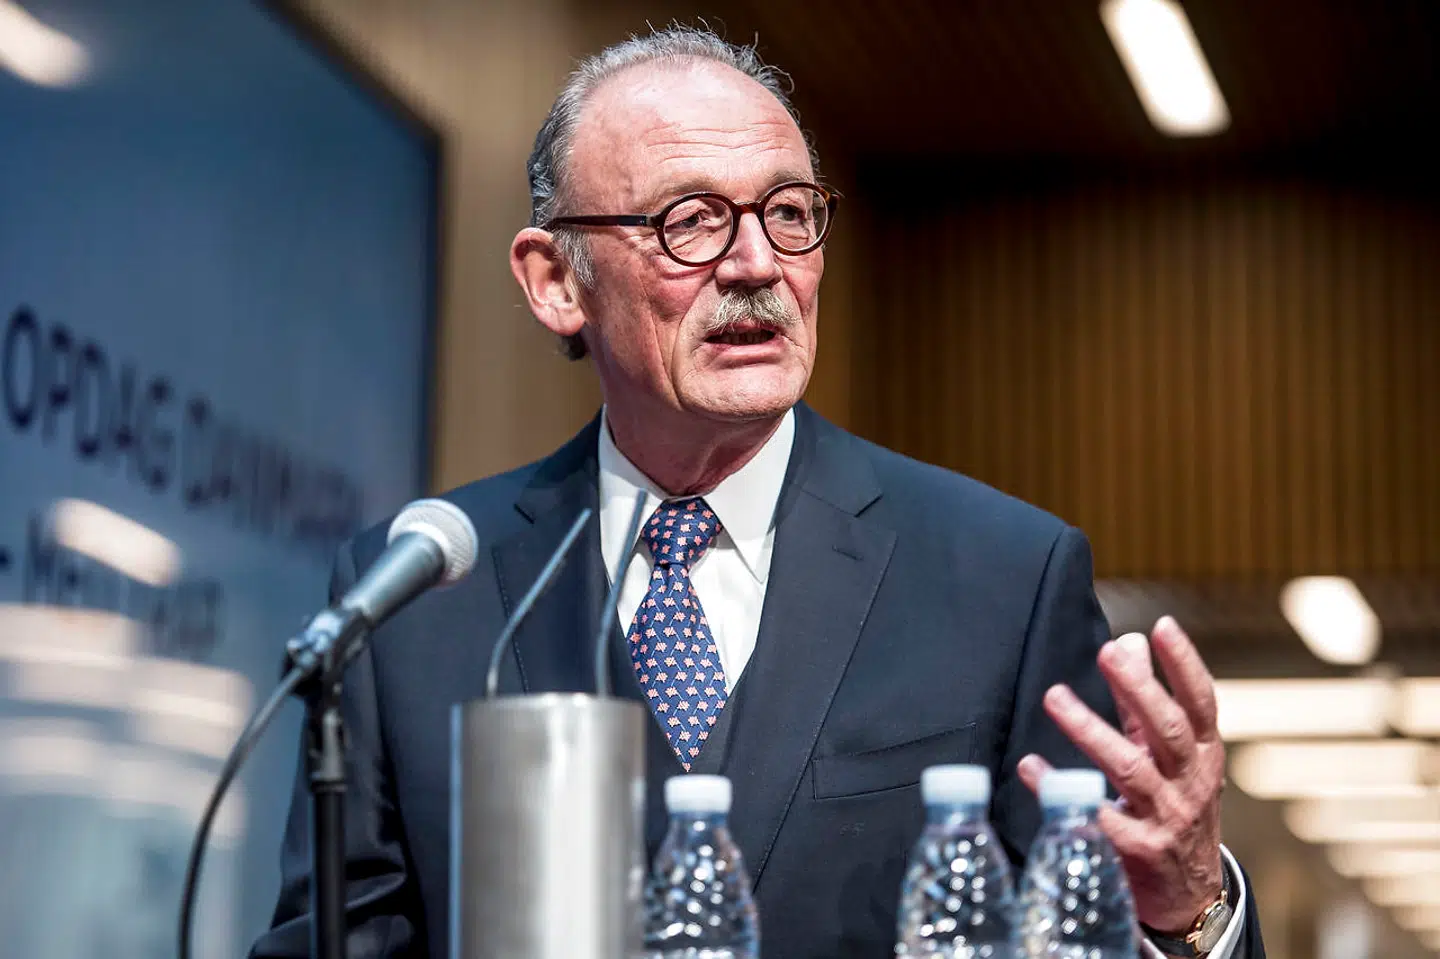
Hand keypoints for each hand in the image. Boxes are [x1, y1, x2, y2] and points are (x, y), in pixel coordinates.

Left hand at [1017, 616, 1225, 932]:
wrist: (1189, 896)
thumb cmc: (1175, 808)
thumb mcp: (1172, 758)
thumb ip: (1145, 704)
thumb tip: (1131, 642)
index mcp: (1204, 754)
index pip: (1201, 703)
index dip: (1185, 665)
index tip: (1162, 626)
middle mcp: (1191, 783)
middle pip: (1169, 731)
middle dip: (1139, 689)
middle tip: (1107, 652)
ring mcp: (1167, 818)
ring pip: (1131, 769)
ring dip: (1090, 730)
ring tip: (1055, 696)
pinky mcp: (1138, 851)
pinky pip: (1097, 816)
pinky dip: (1061, 788)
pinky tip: (1032, 766)